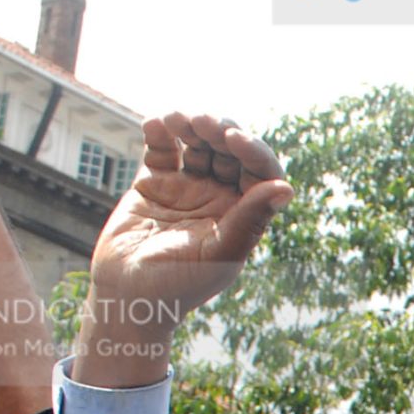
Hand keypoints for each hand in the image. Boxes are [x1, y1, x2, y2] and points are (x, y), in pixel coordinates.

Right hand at [79, 112, 292, 386]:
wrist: (127, 295)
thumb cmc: (178, 284)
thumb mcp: (220, 252)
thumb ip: (249, 218)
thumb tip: (286, 188)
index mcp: (243, 215)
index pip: (259, 172)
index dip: (252, 150)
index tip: (233, 138)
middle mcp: (218, 198)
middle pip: (228, 151)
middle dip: (219, 131)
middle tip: (202, 121)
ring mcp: (186, 188)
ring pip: (196, 144)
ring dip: (190, 126)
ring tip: (176, 118)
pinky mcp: (154, 183)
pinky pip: (161, 150)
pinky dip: (159, 133)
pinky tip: (155, 125)